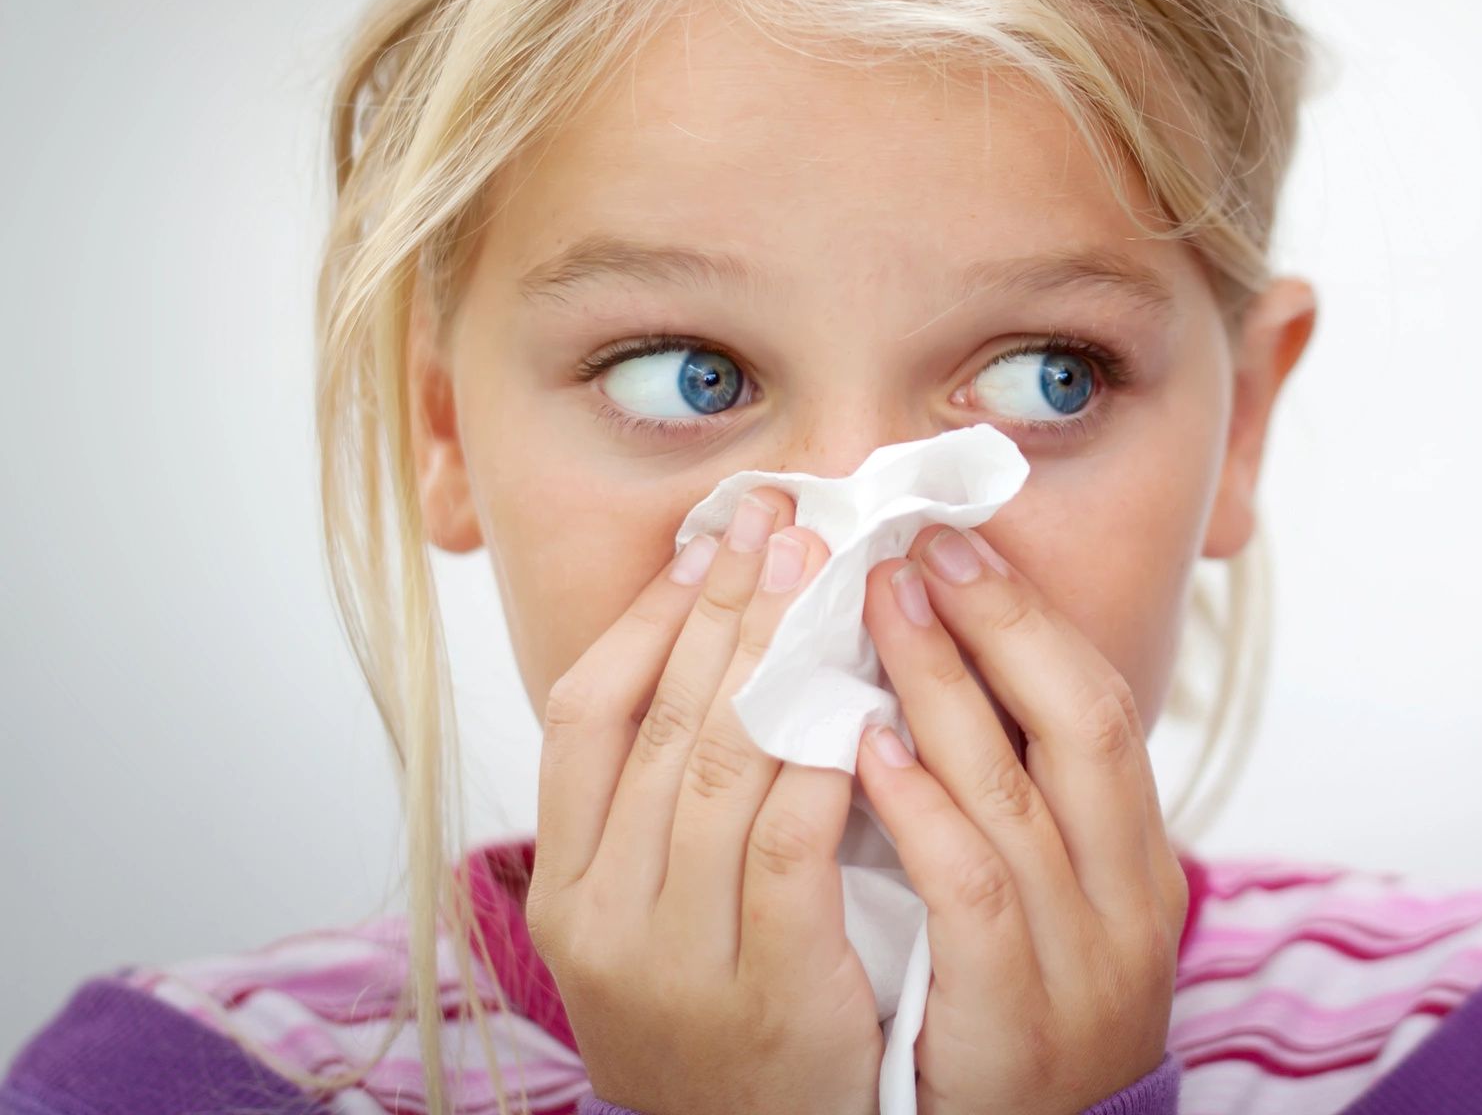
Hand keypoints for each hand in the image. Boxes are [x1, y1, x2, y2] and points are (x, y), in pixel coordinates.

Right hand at [525, 490, 882, 1114]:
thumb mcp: (653, 920)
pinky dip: (825, 759)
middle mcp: (602, 920)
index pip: (583, 716)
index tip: (709, 539)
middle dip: (728, 608)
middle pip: (662, 723)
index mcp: (564, 889)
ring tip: (830, 576)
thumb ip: (662, 808)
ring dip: (782, 658)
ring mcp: (678, 960)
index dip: (648, 618)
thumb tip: (714, 645)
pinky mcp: (768, 993)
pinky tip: (863, 694)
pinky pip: (793, 845)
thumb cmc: (718, 1018)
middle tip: (784, 518)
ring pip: (723, 769)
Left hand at [854, 523, 1187, 1114]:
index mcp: (1141, 859)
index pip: (1100, 706)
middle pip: (1080, 723)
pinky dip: (922, 810)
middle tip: (911, 547)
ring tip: (870, 609)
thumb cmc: (1023, 1018)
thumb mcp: (1058, 908)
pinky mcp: (1016, 1019)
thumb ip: (1024, 806)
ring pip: (1017, 793)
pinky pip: (973, 891)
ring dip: (941, 687)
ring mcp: (1081, 961)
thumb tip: (951, 675)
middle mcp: (1130, 899)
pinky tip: (865, 747)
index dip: (1029, 618)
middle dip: (996, 623)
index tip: (953, 542)